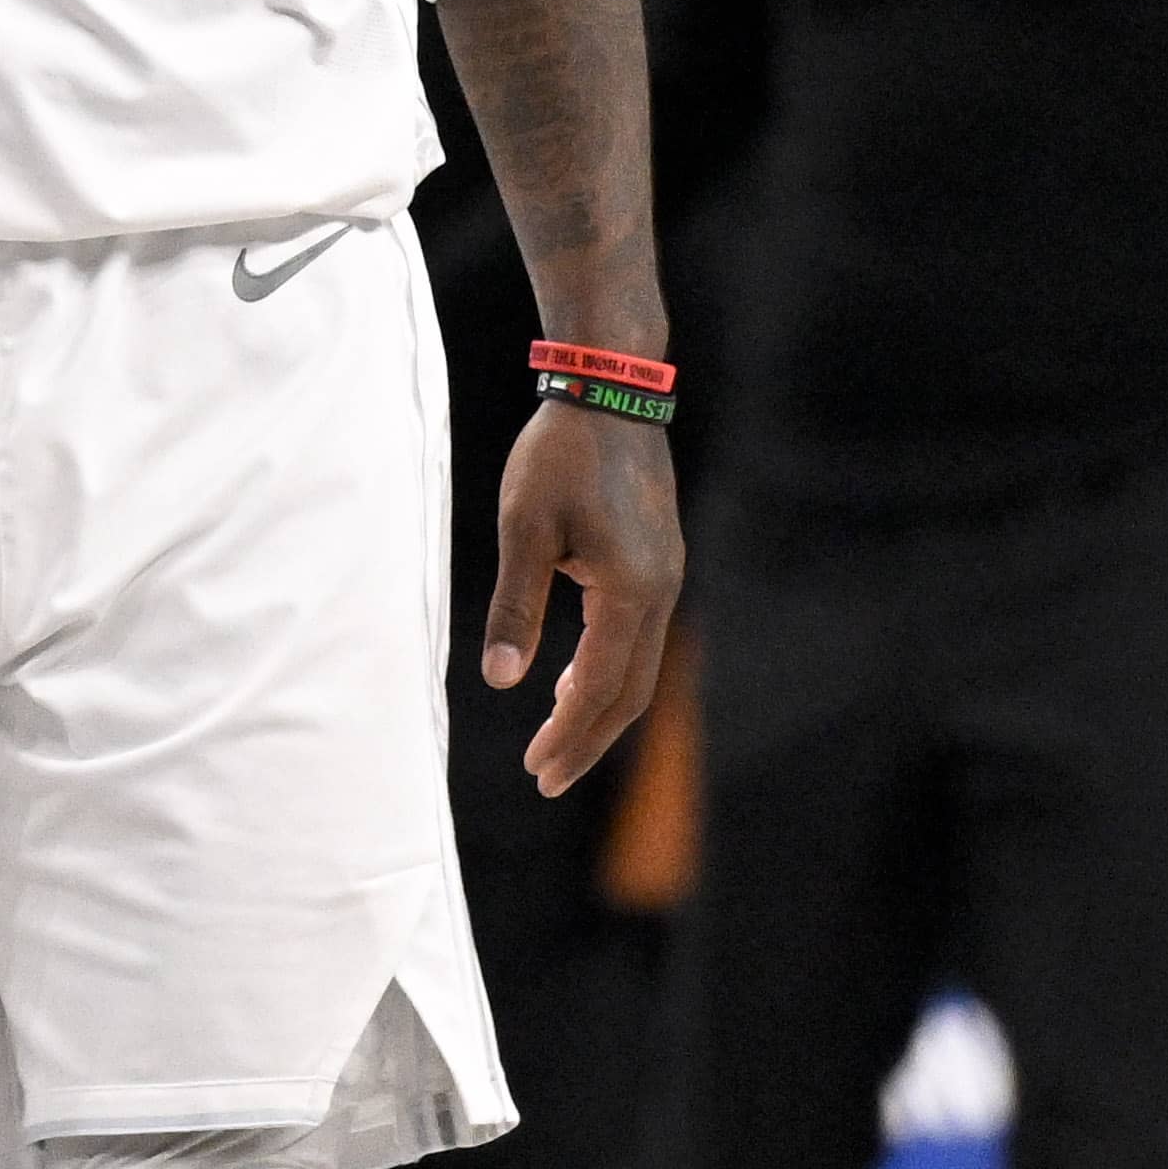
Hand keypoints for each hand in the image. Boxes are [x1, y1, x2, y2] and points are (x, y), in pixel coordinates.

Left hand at [483, 402, 679, 795]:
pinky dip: (608, 667)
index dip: (567, 734)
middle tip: (546, 776)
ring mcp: (665, 577)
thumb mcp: (523, 529)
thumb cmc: (558, 455)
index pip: (598, 688)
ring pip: (638, 666)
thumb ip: (515, 606)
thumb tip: (502, 681)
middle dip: (587, 737)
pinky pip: (638, 635)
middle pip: (629, 692)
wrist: (610, 391)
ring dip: (598, 705)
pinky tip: (573, 673)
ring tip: (556, 735)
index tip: (536, 771)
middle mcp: (660, 593)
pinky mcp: (658, 562)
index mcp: (630, 592)